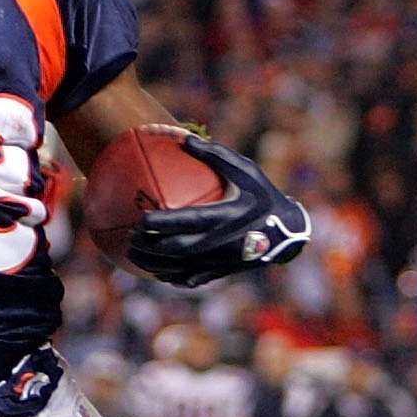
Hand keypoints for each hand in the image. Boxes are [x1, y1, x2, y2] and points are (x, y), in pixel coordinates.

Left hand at [125, 137, 311, 286]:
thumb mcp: (246, 170)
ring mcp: (219, 261)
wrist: (288, 232)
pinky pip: (191, 279)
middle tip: (129, 237)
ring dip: (152, 264)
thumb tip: (183, 137)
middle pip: (174, 249)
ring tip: (132, 256)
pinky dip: (171, 277)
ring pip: (178, 268)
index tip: (139, 218)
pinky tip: (156, 272)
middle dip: (148, 246)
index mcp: (223, 216)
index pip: (184, 221)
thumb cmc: (263, 195)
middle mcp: (218, 241)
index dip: (159, 222)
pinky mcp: (221, 272)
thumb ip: (215, 155)